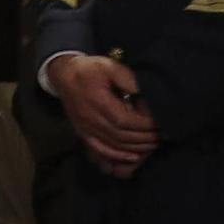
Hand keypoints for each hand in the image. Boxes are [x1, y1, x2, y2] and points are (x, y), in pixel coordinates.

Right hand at [52, 54, 158, 178]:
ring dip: (135, 148)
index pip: (125, 120)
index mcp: (98, 101)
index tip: (159, 122)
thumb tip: (145, 95)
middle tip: (160, 136)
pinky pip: (100, 150)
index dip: (144, 125)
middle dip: (144, 138)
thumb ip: (129, 80)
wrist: (63, 75)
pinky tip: (132, 157)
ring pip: (113, 145)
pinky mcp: (83, 133)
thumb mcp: (110, 66)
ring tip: (152, 145)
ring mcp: (85, 128)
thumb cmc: (89, 69)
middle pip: (121, 136)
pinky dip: (117, 156)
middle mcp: (91, 118)